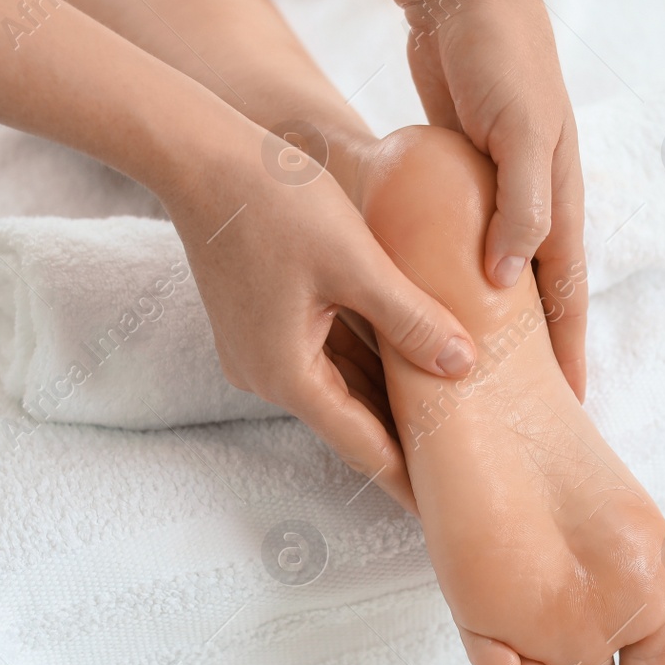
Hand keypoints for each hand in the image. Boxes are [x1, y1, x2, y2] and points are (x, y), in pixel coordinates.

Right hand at [163, 140, 475, 513]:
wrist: (201, 153)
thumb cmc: (277, 201)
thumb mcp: (358, 262)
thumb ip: (411, 317)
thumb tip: (463, 365)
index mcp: (287, 372)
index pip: (362, 445)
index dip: (406, 478)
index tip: (443, 510)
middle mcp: (267, 371)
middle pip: (351, 420)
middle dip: (403, 442)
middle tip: (460, 469)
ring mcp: (260, 346)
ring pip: (340, 384)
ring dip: (387, 399)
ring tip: (445, 422)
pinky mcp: (261, 318)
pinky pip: (325, 352)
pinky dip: (367, 361)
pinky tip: (408, 360)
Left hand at [403, 0, 589, 400]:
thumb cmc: (503, 58)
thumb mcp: (520, 130)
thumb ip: (522, 203)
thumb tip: (507, 281)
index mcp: (559, 196)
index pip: (567, 293)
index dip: (568, 350)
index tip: (566, 405)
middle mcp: (533, 200)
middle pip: (535, 293)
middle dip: (532, 350)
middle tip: (515, 405)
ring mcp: (495, 188)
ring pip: (494, 270)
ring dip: (486, 318)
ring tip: (467, 369)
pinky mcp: (457, 173)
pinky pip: (455, 237)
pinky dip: (446, 272)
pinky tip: (425, 298)